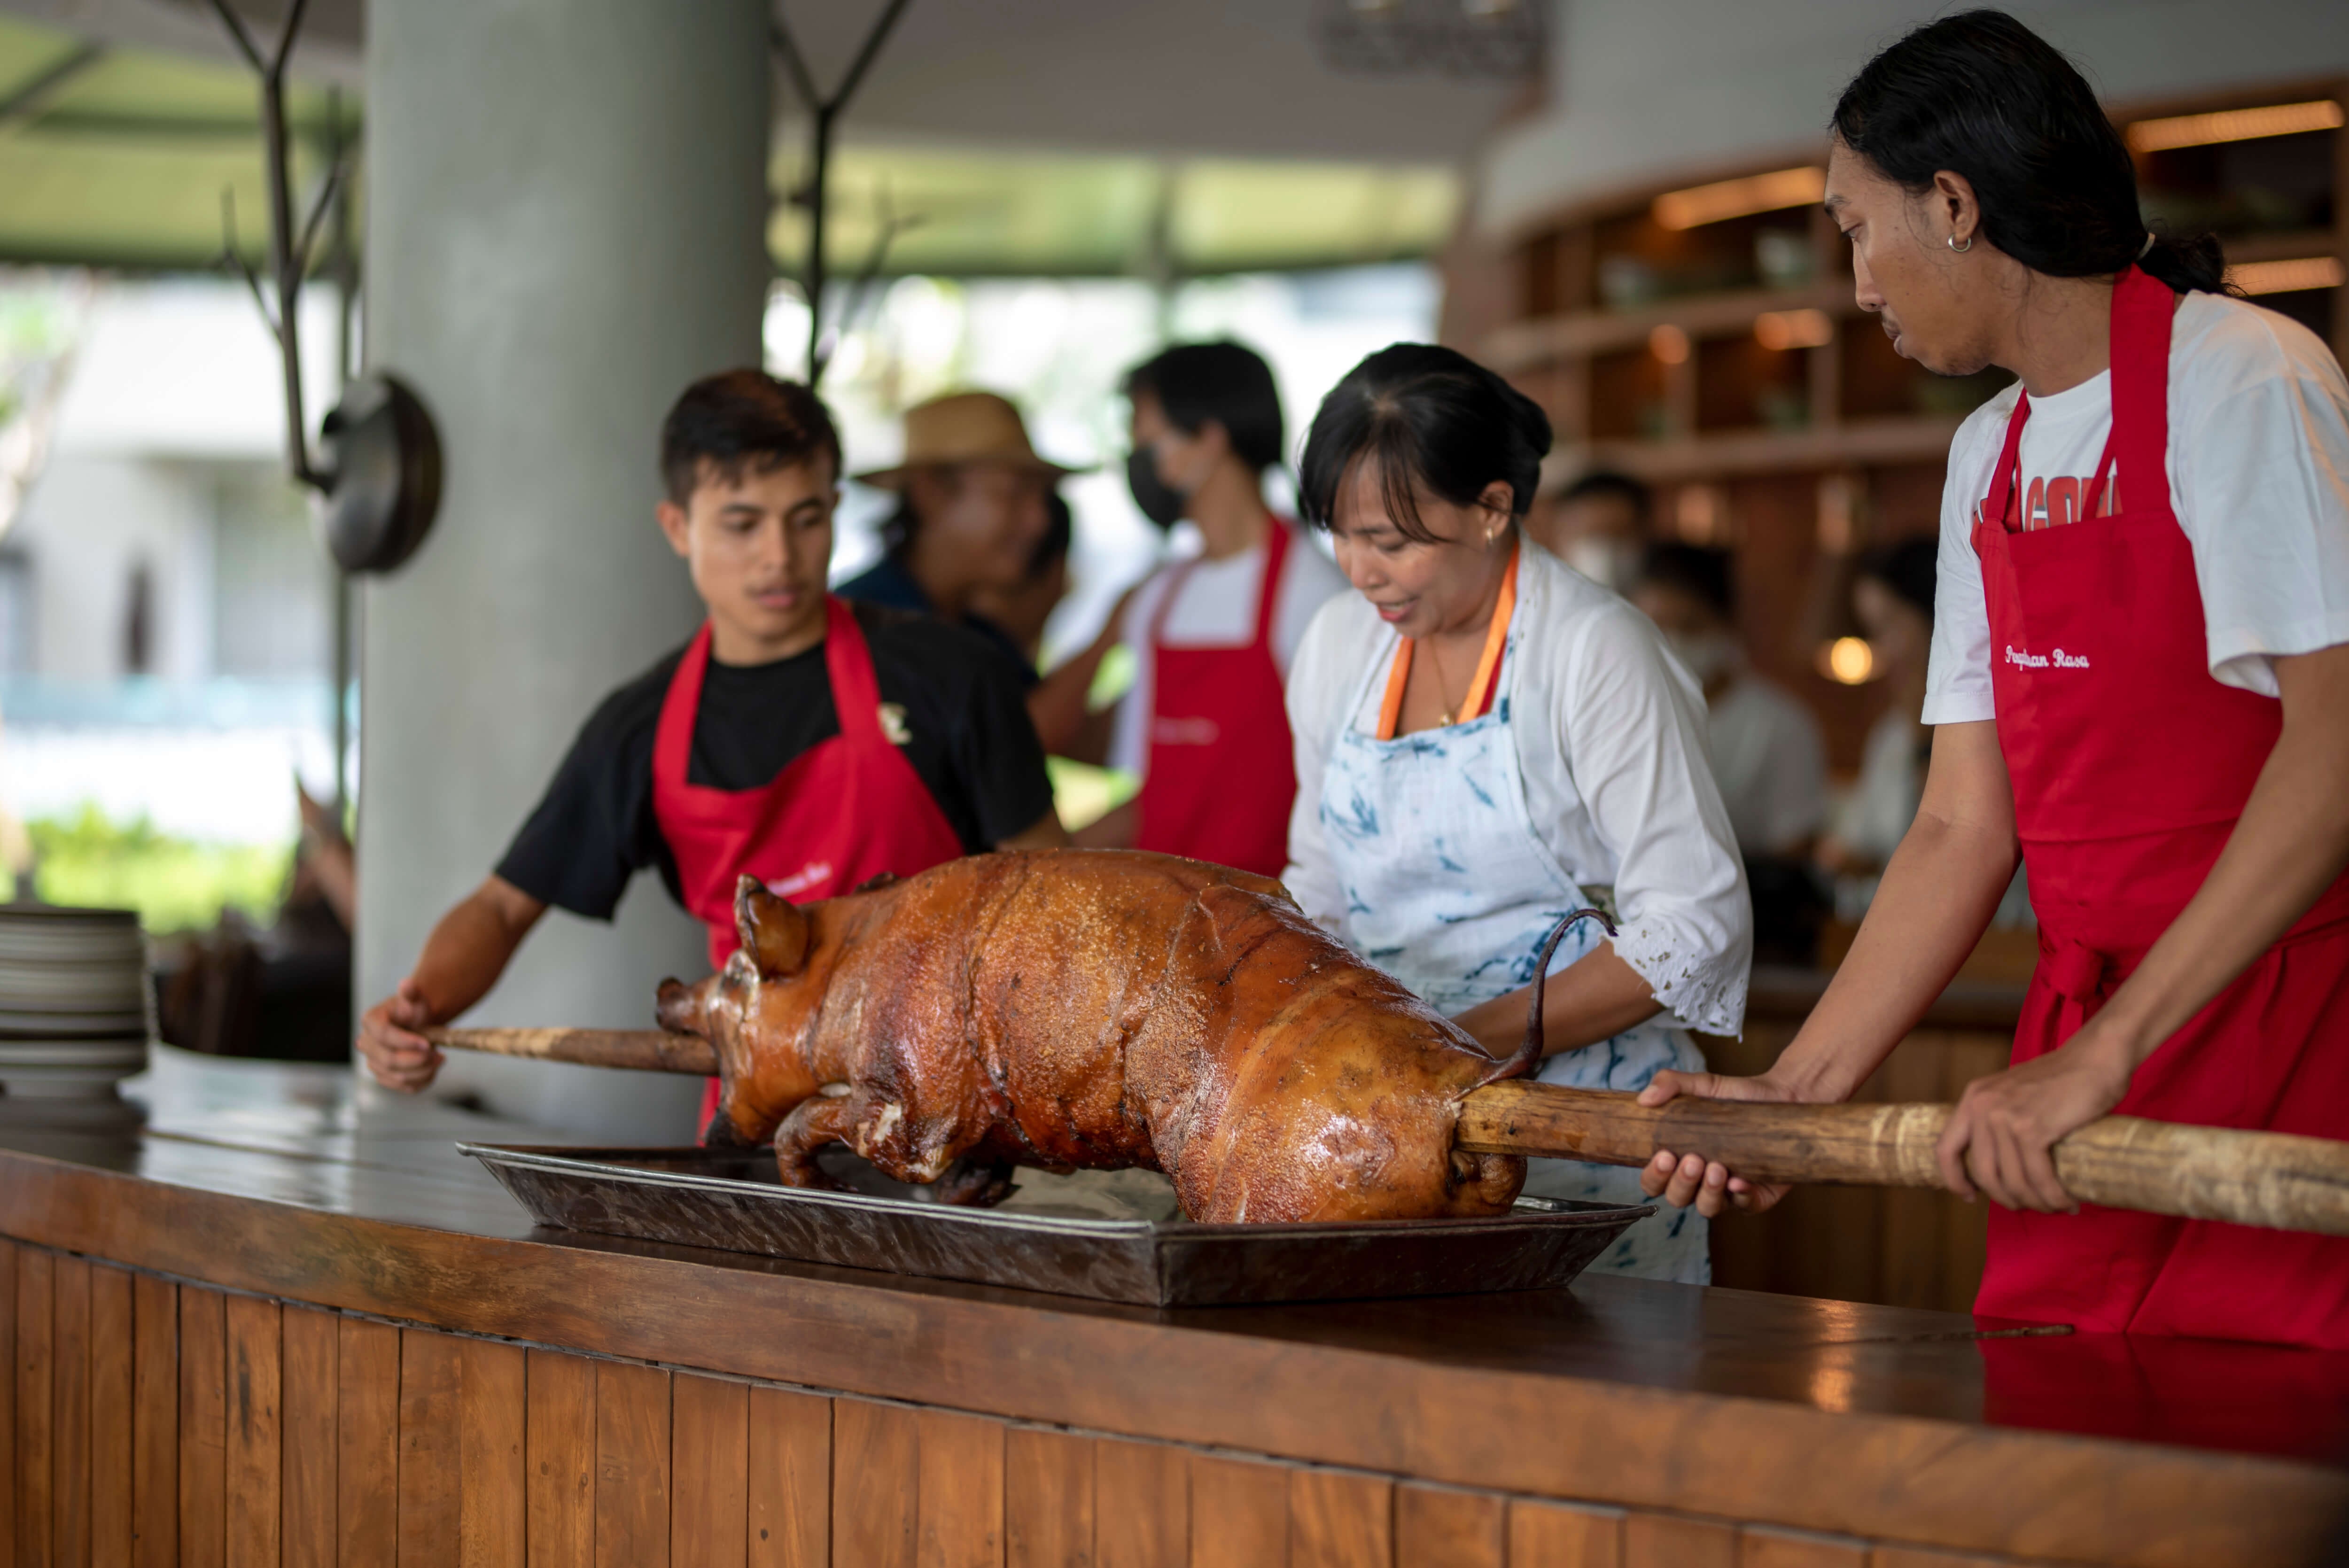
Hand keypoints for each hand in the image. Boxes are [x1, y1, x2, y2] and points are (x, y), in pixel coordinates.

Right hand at [357, 978, 442, 1092]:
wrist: (420, 1023)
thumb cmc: (416, 1009)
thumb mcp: (416, 998)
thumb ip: (412, 992)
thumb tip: (407, 984)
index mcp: (371, 1021)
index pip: (383, 1035)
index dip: (405, 1042)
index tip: (427, 1044)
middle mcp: (367, 1043)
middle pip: (388, 1060)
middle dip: (416, 1060)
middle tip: (438, 1054)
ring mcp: (374, 1062)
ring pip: (395, 1077)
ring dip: (422, 1071)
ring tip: (439, 1059)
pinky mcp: (385, 1077)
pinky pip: (402, 1087)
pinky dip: (421, 1081)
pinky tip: (433, 1069)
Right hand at [1635, 1069, 1802, 1217]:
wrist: (1783, 1096)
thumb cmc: (1736, 1095)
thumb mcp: (1701, 1084)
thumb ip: (1670, 1084)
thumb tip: (1645, 1099)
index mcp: (1680, 1160)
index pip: (1655, 1182)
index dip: (1654, 1176)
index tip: (1664, 1156)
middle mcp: (1700, 1181)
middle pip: (1678, 1199)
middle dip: (1681, 1183)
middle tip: (1693, 1159)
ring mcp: (1728, 1191)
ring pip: (1708, 1208)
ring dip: (1707, 1192)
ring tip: (1716, 1168)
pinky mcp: (1758, 1195)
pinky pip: (1746, 1207)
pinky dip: (1741, 1197)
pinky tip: (1739, 1181)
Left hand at [1936, 1019, 2134, 1212]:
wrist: (2096, 1057)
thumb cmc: (2063, 1079)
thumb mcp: (2014, 1093)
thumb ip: (1999, 1119)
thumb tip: (1998, 1164)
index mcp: (1973, 1097)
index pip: (1945, 1148)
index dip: (1954, 1179)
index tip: (1970, 1196)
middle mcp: (1982, 1106)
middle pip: (1983, 1173)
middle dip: (2005, 1198)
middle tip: (2028, 1204)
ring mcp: (2005, 1117)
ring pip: (2012, 1181)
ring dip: (2034, 1202)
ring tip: (2054, 1206)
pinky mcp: (2033, 1128)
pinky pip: (2038, 1177)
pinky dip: (2053, 1196)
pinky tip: (2066, 1201)